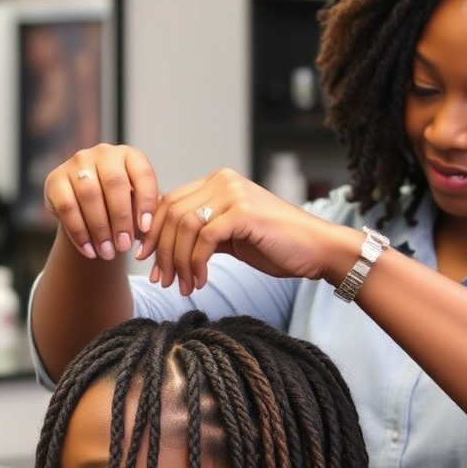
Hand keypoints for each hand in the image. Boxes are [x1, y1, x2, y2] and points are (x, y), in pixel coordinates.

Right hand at [43, 144, 159, 260]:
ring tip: (108, 253)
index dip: (146, 202)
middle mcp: (104, 153)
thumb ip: (148, 215)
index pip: (143, 174)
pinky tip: (89, 250)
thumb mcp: (138, 208)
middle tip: (124, 247)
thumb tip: (151, 231)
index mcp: (130, 156)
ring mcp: (77, 163)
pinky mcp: (55, 179)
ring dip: (99, 229)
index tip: (147, 229)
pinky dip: (79, 232)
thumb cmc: (123, 207)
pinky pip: (67, 207)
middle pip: (114, 184)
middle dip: (121, 219)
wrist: (89, 209)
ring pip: (89, 195)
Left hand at [140, 168, 348, 295]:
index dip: (153, 232)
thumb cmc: (279, 245)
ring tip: (182, 286)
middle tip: (161, 280)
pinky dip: (196, 264)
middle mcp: (223, 181)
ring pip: (184, 227)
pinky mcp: (243, 213)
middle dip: (161, 250)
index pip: (169, 202)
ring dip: (178, 261)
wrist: (319, 249)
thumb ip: (205, 233)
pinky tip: (200, 282)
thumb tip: (167, 248)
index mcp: (218, 182)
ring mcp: (234, 194)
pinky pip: (204, 240)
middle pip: (171, 213)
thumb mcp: (233, 236)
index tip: (147, 261)